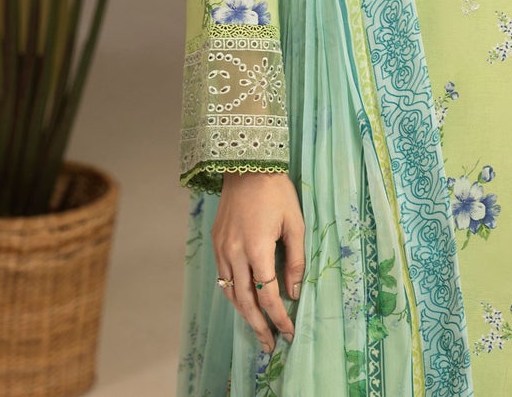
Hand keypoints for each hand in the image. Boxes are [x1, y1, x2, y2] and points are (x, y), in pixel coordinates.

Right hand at [213, 171, 305, 351]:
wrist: (246, 165)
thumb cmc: (276, 192)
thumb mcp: (295, 224)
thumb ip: (296, 260)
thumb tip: (294, 291)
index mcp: (257, 249)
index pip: (268, 295)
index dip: (279, 318)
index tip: (289, 332)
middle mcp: (234, 253)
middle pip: (245, 302)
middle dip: (258, 326)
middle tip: (269, 346)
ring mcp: (221, 248)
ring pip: (230, 292)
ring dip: (244, 314)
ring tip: (257, 329)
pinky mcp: (216, 242)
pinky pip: (223, 277)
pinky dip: (234, 294)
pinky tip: (244, 302)